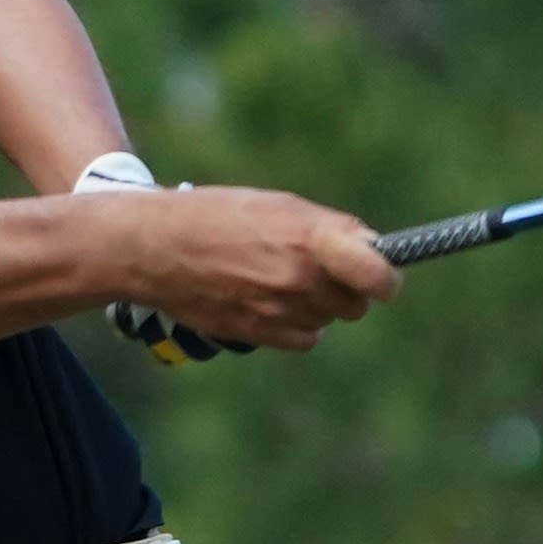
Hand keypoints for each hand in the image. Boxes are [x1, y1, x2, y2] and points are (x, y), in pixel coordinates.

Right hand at [101, 185, 397, 355]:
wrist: (156, 248)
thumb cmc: (218, 216)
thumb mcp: (279, 205)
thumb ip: (330, 230)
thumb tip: (374, 251)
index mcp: (309, 237)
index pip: (378, 273)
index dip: (387, 278)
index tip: (385, 276)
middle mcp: (299, 278)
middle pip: (356, 303)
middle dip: (346, 288)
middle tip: (317, 267)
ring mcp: (279, 310)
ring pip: (328, 319)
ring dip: (316, 304)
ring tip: (277, 277)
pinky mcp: (260, 334)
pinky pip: (305, 338)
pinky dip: (298, 324)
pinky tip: (270, 301)